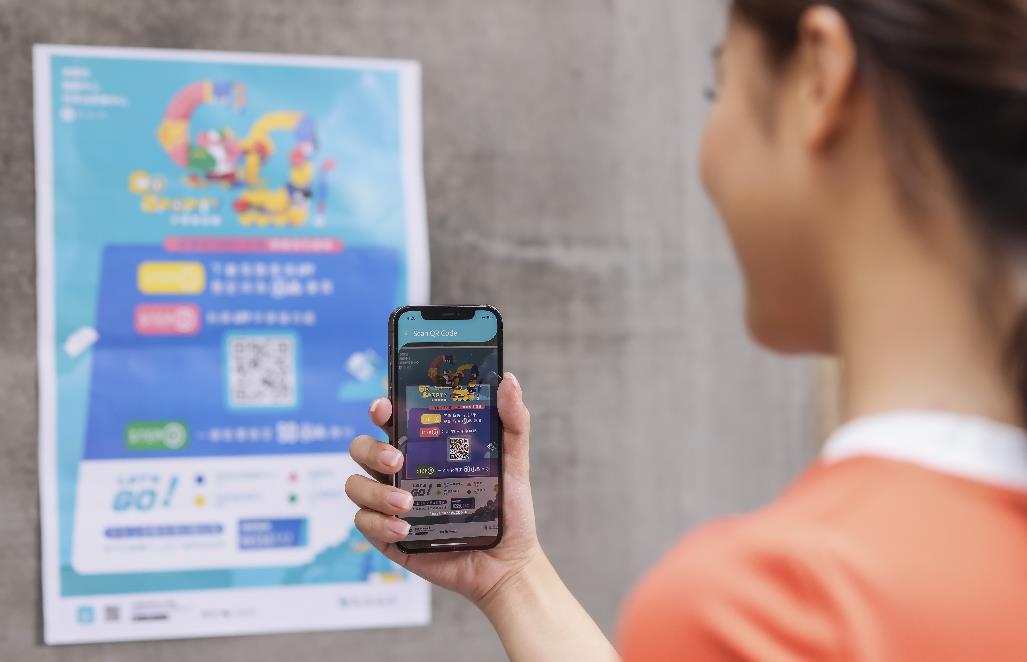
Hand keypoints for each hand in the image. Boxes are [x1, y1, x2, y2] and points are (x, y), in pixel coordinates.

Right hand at [345, 372, 543, 605]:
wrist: (506, 561)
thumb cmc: (507, 507)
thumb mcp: (514, 461)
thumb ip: (513, 421)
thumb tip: (508, 380)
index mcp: (423, 447)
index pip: (389, 419)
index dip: (380, 408)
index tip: (384, 407)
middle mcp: (401, 471)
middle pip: (361, 448)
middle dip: (372, 450)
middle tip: (398, 461)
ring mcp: (391, 502)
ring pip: (355, 486)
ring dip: (375, 492)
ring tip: (408, 504)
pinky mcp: (388, 535)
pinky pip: (364, 523)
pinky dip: (379, 523)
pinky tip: (405, 528)